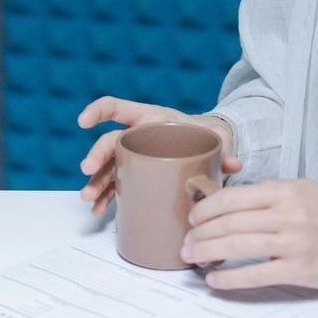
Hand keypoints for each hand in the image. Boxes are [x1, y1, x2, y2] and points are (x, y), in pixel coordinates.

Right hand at [76, 95, 241, 217]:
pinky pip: (115, 184)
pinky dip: (106, 197)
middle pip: (109, 142)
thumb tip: (234, 163)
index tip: (83, 122)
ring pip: (108, 167)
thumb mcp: (211, 138)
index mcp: (150, 117)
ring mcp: (132, 155)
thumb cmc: (202, 134)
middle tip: (87, 170)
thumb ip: (222, 150)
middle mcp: (136, 135)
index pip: (116, 107)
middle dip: (97, 156)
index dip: (97, 111)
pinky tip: (99, 209)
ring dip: (96, 182)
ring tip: (88, 198)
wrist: (205, 143)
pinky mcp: (134, 174)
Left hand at [180, 178, 317, 291]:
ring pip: (237, 246)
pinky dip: (229, 278)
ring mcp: (293, 242)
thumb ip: (272, 194)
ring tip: (192, 258)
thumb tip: (233, 202)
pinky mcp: (298, 269)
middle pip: (230, 223)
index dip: (207, 209)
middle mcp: (289, 214)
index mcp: (287, 191)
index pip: (234, 197)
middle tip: (186, 242)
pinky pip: (255, 274)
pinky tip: (214, 280)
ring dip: (207, 253)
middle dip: (200, 234)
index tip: (193, 218)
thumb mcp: (306, 191)